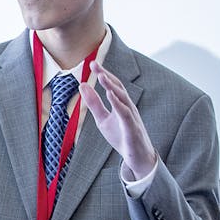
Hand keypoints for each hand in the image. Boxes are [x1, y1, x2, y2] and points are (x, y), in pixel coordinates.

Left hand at [81, 61, 157, 180]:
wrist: (136, 156)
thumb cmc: (121, 136)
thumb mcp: (102, 119)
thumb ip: (94, 103)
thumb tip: (82, 85)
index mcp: (121, 104)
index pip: (112, 86)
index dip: (103, 74)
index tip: (92, 63)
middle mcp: (128, 107)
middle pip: (118, 88)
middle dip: (106, 76)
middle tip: (94, 64)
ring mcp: (131, 117)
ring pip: (123, 98)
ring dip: (112, 86)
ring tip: (101, 76)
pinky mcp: (132, 128)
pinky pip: (125, 114)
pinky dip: (118, 103)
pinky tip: (110, 95)